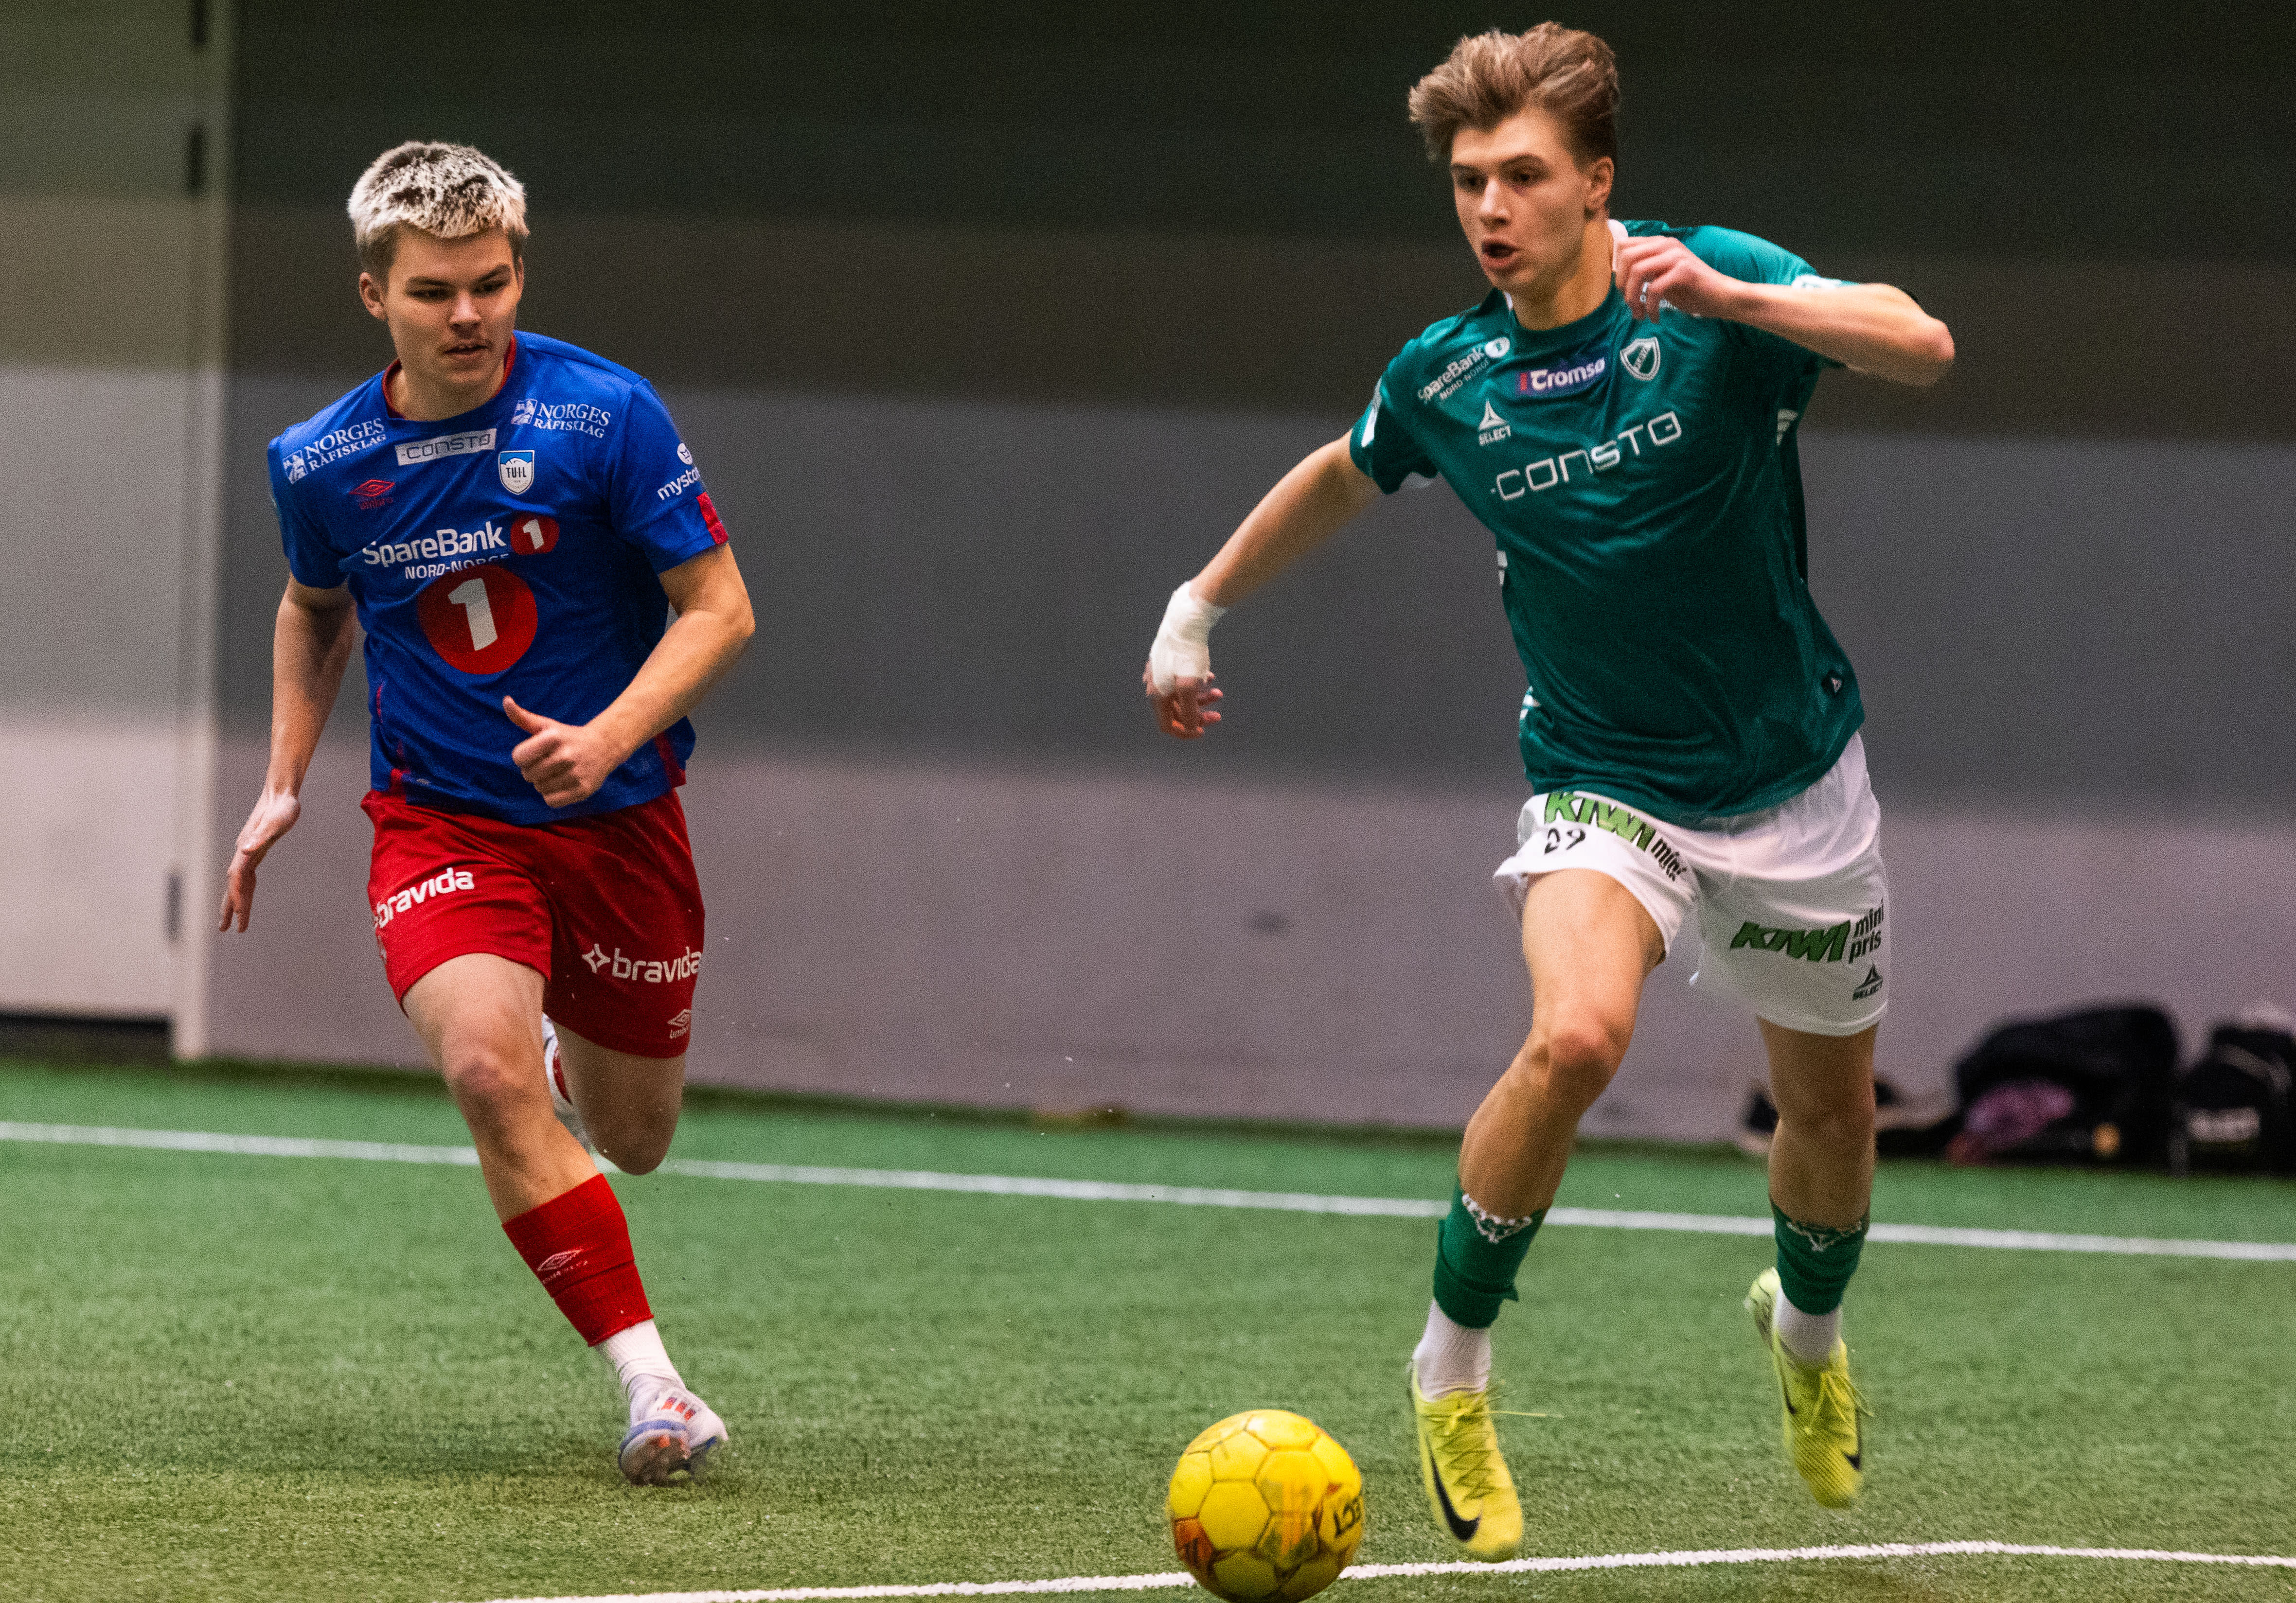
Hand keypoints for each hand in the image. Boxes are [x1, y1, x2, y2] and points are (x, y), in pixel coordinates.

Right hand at [219, 788, 302, 932]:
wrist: (281, 794)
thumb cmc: (283, 808)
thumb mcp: (276, 822)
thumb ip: (260, 836)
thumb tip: (244, 851)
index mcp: (247, 849)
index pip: (237, 878)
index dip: (237, 896)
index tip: (239, 914)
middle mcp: (244, 853)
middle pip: (233, 885)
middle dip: (230, 907)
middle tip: (224, 929)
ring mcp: (248, 853)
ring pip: (239, 883)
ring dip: (236, 902)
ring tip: (234, 923)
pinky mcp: (256, 851)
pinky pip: (248, 877)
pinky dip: (245, 890)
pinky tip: (246, 899)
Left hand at [504, 696, 623, 807]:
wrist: (604, 747)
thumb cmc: (568, 737)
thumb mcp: (547, 725)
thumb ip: (523, 717)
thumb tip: (505, 700)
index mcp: (554, 737)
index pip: (519, 758)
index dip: (523, 758)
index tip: (535, 753)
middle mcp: (566, 755)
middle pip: (528, 775)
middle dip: (533, 771)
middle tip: (548, 764)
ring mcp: (576, 774)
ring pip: (540, 788)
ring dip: (544, 783)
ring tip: (557, 773)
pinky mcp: (583, 790)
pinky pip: (552, 801)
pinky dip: (553, 796)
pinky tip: (562, 784)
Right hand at [1144, 662, 1223, 738]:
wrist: (1182, 623)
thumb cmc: (1184, 655)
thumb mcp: (1188, 687)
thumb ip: (1189, 711)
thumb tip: (1190, 728)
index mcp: (1158, 696)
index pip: (1167, 725)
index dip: (1184, 732)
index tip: (1202, 732)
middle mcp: (1156, 688)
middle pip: (1178, 712)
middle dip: (1198, 716)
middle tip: (1217, 715)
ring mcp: (1162, 676)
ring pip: (1183, 697)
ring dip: (1202, 699)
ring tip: (1217, 693)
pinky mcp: (1169, 664)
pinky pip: (1183, 681)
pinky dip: (1197, 684)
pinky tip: (1209, 677)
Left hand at [1613, 235, 1742, 323]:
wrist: (1722, 297)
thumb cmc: (1691, 290)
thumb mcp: (1662, 278)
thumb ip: (1644, 273)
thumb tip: (1619, 278)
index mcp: (1660, 244)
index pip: (1624, 246)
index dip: (1617, 270)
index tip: (1623, 291)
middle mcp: (1667, 244)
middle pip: (1627, 257)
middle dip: (1622, 285)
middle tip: (1630, 304)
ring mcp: (1676, 256)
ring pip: (1638, 271)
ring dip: (1633, 297)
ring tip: (1639, 314)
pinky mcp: (1685, 271)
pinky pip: (1655, 289)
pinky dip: (1650, 307)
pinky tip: (1654, 318)